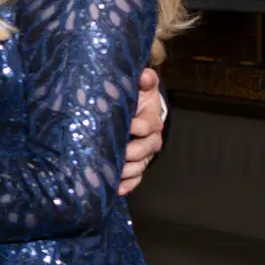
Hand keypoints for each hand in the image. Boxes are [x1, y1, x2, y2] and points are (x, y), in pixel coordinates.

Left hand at [119, 68, 164, 195]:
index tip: (127, 126)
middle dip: (131, 153)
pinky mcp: (136, 166)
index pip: (148, 126)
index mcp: (151, 120)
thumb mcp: (140, 86)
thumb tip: (145, 75)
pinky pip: (135, 179)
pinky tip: (116, 190)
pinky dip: (128, 185)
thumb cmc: (134, 98)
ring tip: (113, 175)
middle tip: (117, 154)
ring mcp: (144, 155)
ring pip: (139, 166)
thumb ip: (144, 80)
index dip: (138, 126)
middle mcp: (151, 140)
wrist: (135, 112)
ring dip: (127, 172)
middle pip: (145, 150)